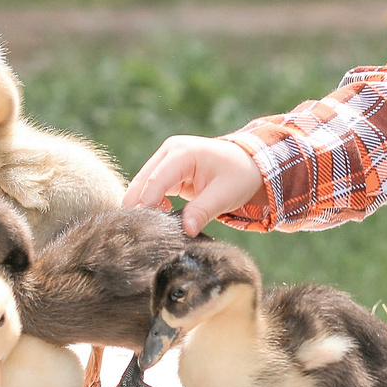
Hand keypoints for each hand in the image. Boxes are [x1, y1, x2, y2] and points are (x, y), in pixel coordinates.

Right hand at [124, 135, 262, 235]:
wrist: (250, 165)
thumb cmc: (239, 176)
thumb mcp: (224, 194)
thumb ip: (202, 211)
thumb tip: (185, 231)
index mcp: (183, 152)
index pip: (155, 181)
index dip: (146, 205)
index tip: (143, 228)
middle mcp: (169, 151)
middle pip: (142, 182)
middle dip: (138, 206)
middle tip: (136, 234)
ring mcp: (167, 159)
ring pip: (143, 185)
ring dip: (142, 206)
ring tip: (147, 230)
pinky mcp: (168, 170)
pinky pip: (151, 188)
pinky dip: (150, 203)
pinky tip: (160, 217)